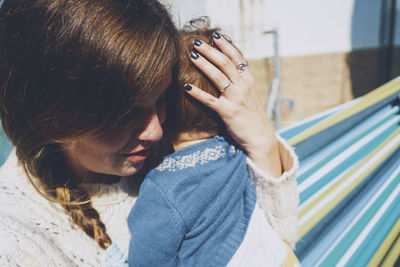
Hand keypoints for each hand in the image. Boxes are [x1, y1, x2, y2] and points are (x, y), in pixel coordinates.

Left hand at [185, 33, 281, 177]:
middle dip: (211, 50)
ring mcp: (236, 99)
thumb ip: (240, 82)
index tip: (215, 35)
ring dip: (204, 65)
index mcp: (248, 81)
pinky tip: (187, 87)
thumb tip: (229, 70)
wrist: (260, 137)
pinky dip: (198, 93)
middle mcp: (243, 87)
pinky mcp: (228, 112)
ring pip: (218, 77)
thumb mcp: (249, 95)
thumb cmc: (252, 116)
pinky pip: (210, 100)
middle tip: (197, 42)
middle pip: (225, 63)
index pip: (237, 58)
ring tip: (192, 55)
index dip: (226, 45)